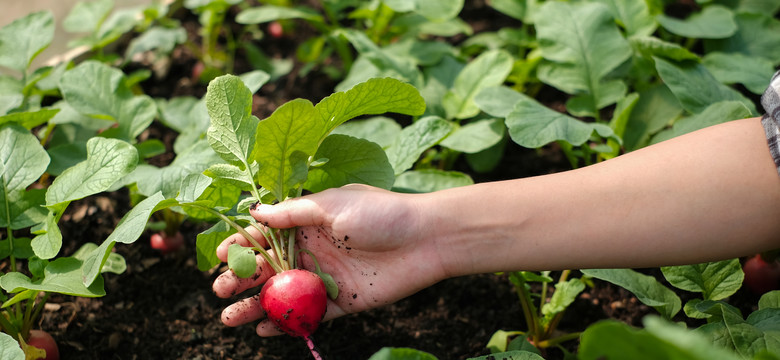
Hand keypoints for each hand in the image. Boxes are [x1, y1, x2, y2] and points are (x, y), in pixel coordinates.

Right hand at [211, 184, 446, 335]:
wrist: (427, 238)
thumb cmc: (381, 213)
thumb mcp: (333, 204)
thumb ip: (294, 213)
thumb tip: (254, 213)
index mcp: (309, 222)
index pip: (266, 235)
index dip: (241, 245)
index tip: (218, 257)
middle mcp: (314, 250)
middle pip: (269, 268)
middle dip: (241, 279)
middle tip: (220, 291)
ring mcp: (327, 277)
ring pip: (284, 295)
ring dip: (256, 306)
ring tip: (229, 319)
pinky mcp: (343, 301)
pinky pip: (310, 315)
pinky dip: (288, 323)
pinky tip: (266, 330)